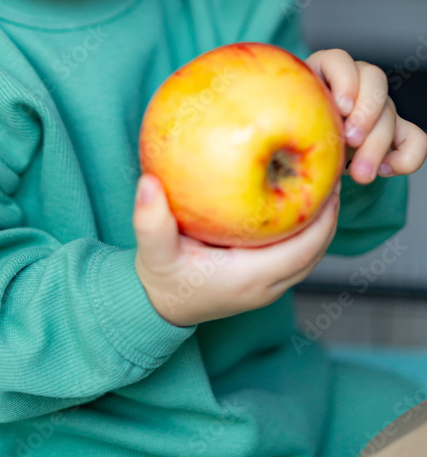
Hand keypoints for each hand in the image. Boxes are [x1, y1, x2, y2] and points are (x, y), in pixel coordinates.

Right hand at [132, 173, 341, 326]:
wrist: (157, 308)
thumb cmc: (160, 279)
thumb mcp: (152, 249)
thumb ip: (150, 220)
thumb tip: (147, 183)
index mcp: (249, 277)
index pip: (303, 248)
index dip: (323, 217)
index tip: (330, 181)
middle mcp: (266, 286)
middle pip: (316, 251)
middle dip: (329, 214)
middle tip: (333, 172)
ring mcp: (267, 287)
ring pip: (309, 255)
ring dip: (320, 223)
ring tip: (322, 182)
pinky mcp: (262, 281)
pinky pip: (296, 254)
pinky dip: (305, 230)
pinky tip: (296, 200)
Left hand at [305, 48, 426, 183]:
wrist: (305, 150)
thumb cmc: (294, 131)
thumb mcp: (291, 125)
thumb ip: (295, 128)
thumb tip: (296, 146)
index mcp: (322, 72)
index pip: (339, 59)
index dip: (344, 80)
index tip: (341, 108)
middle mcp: (354, 83)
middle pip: (374, 80)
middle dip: (365, 113)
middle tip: (350, 140)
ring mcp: (376, 105)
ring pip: (391, 111)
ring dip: (377, 144)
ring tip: (359, 172)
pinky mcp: (394, 130)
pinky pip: (416, 139)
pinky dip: (405, 157)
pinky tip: (382, 169)